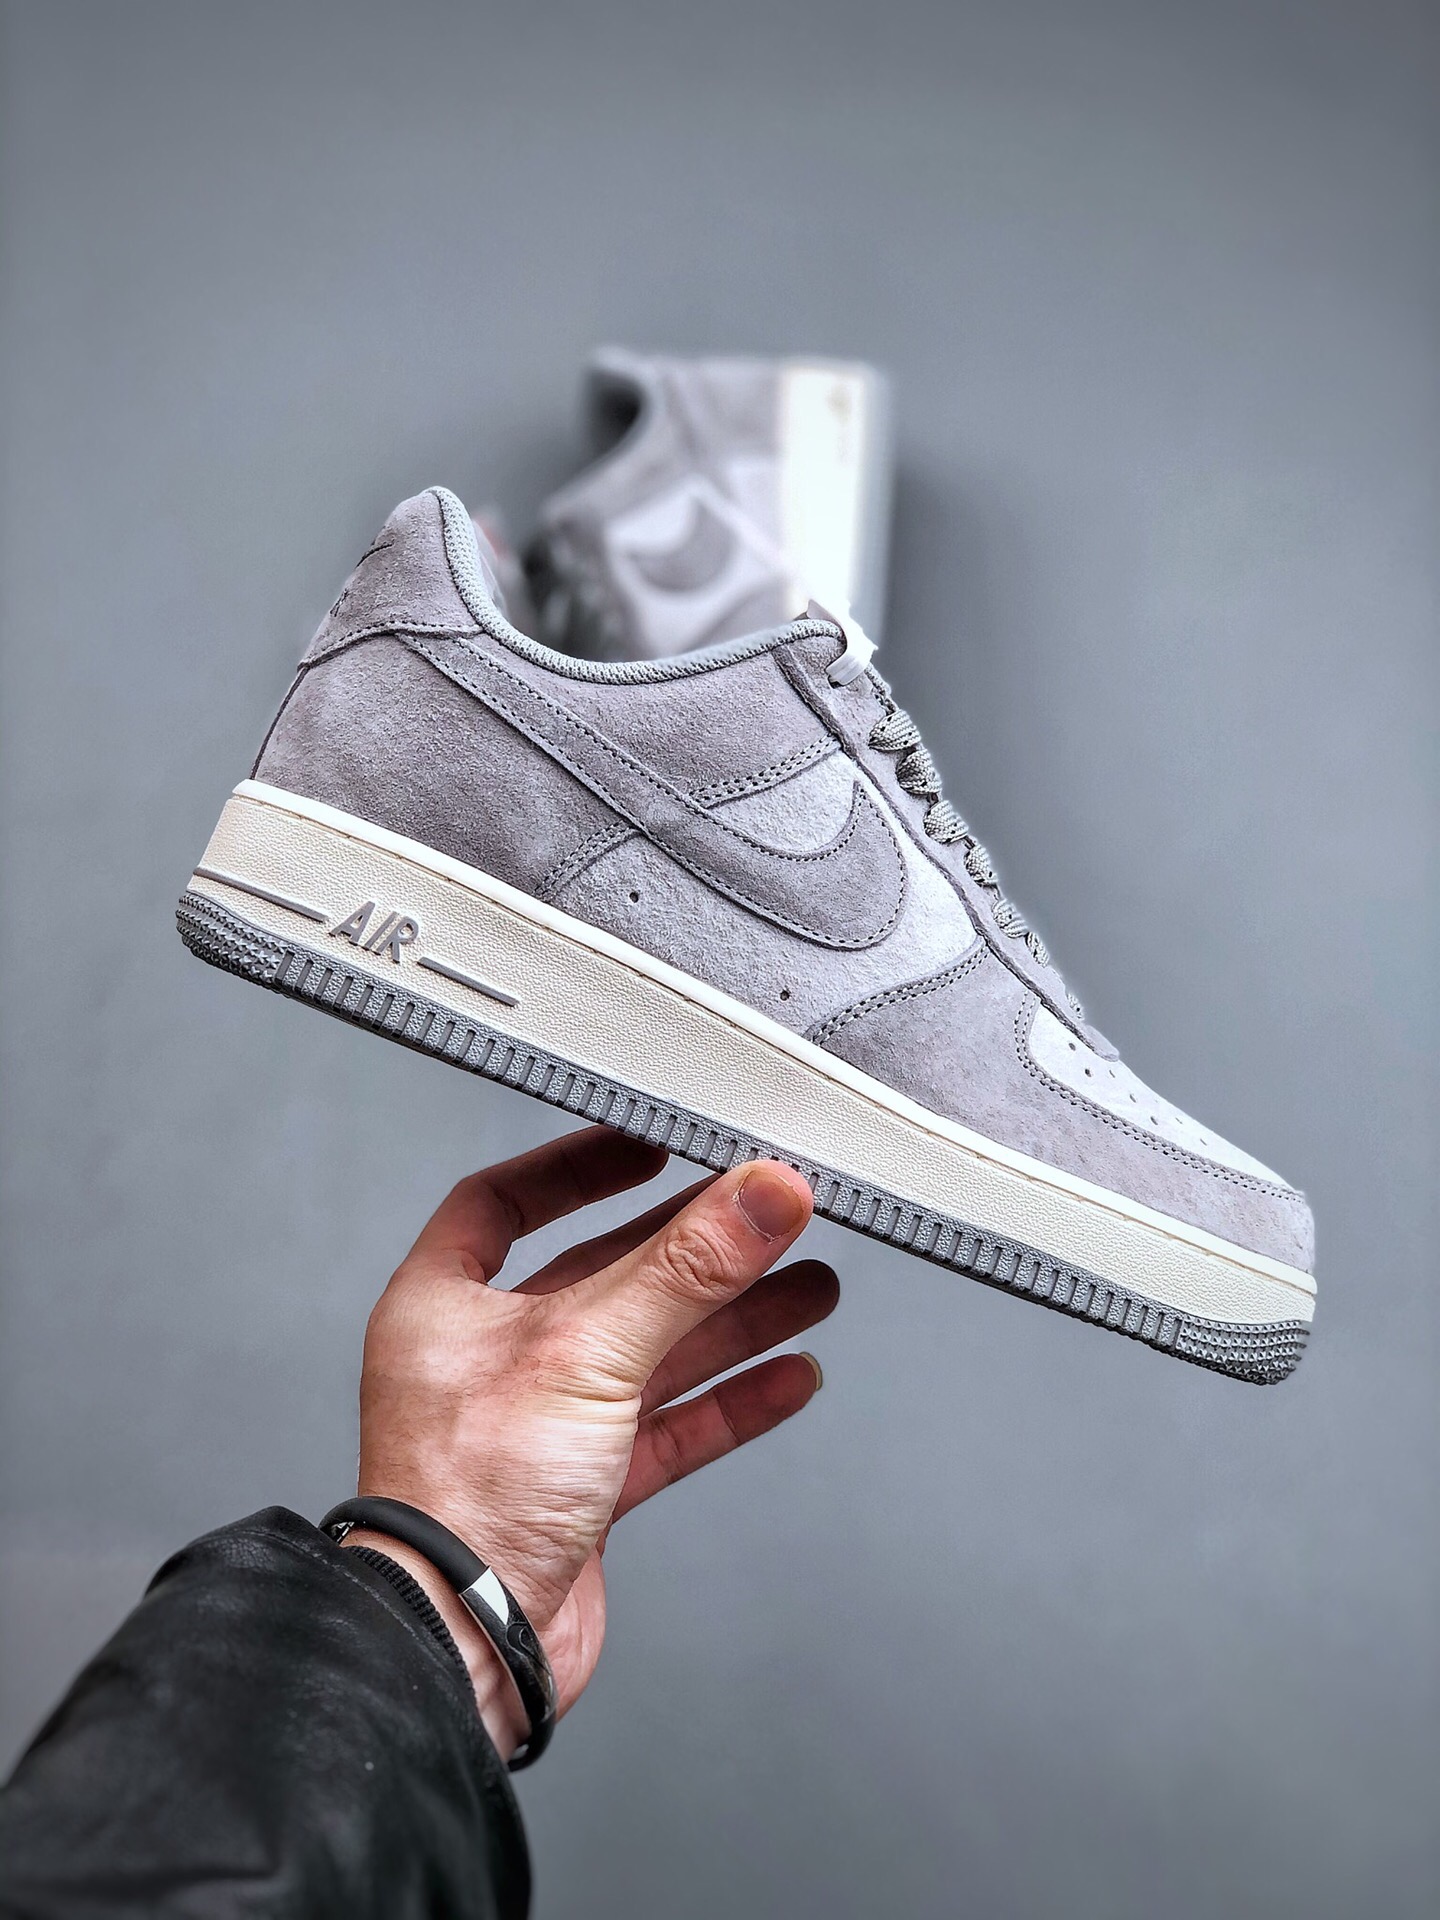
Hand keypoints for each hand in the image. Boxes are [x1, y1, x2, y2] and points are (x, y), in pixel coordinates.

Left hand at [343, 1128, 836, 1757]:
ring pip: (651, 1352)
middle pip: (605, 1275)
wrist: (463, 1649)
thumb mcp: (588, 1349)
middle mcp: (489, 1358)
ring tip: (811, 1287)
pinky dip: (730, 1400)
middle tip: (768, 1215)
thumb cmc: (467, 1500)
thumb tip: (762, 1194)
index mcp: (446, 1304)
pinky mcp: (585, 1490)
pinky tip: (790, 1376)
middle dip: (694, 1250)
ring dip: (732, 1320)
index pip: (504, 1202)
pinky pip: (671, 1427)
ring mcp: (539, 1425)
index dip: (577, 1166)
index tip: (650, 1141)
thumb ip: (686, 1268)